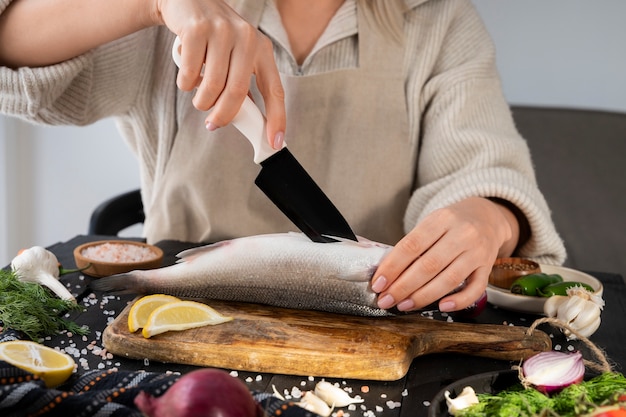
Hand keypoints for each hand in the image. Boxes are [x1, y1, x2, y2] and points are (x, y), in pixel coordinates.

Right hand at [154, 0, 285, 147]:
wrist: (186, 2)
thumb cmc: (214, 38)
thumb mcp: (236, 57)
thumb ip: (242, 84)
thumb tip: (246, 122)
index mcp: (262, 49)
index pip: (275, 90)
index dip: (277, 118)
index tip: (274, 142)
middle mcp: (247, 37)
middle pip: (237, 93)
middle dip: (223, 116)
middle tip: (213, 125)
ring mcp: (223, 31)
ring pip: (212, 86)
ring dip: (201, 101)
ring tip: (199, 97)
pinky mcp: (197, 29)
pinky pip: (190, 74)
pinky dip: (186, 84)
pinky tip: (187, 76)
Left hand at [371, 197, 519, 311]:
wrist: (486, 218)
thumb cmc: (451, 225)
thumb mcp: (431, 224)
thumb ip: (413, 245)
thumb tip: (387, 275)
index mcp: (441, 219)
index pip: (412, 245)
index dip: (392, 267)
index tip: (378, 284)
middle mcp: (462, 234)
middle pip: (429, 265)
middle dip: (403, 286)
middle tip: (386, 300)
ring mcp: (477, 252)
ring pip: (449, 279)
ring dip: (423, 296)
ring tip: (404, 305)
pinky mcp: (488, 268)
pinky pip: (475, 289)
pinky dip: (458, 301)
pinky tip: (442, 307)